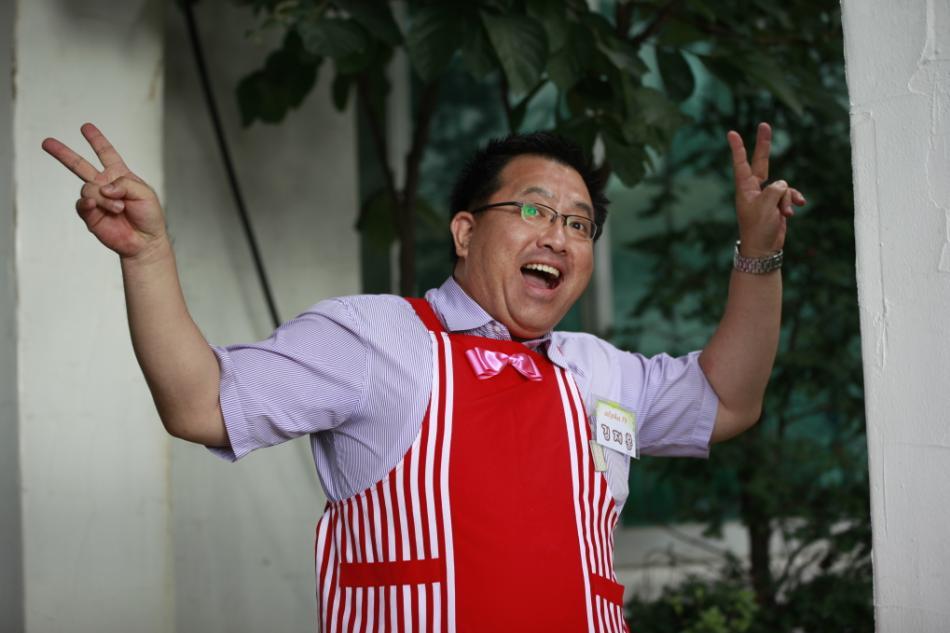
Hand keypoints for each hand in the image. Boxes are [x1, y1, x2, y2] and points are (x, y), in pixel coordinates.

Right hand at [42, 123, 166, 259]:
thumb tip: (103, 187)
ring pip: (88, 188)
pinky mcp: (90, 215)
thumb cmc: (149, 216)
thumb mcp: (145, 193)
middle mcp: (105, 185)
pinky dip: (89, 203)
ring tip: (119, 208)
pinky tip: (95, 206)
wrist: (145, 241)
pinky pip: (82, 204)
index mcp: (120, 176)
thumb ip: (124, 183)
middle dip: (63, 153)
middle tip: (47, 142)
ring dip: (104, 198)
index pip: (106, 153)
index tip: (86, 127)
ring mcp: (96, 200)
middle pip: (80, 165)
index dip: (96, 140)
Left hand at [727, 122, 805, 255]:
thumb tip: (783, 185)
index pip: (741, 164)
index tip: (731, 133)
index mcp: (745, 188)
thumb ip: (775, 190)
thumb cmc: (759, 228)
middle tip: (764, 125)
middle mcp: (755, 190)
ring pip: (783, 186)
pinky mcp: (778, 204)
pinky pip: (790, 195)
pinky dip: (794, 201)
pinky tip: (798, 207)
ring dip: (787, 199)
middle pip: (761, 162)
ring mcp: (767, 196)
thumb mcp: (766, 206)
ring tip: (784, 213)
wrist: (764, 249)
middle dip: (764, 145)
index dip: (738, 148)